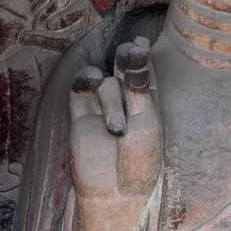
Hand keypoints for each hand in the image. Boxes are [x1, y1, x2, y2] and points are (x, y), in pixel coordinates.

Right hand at [69, 37, 159, 206]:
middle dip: (127, 58)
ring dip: (112, 101)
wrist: (113, 191)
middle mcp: (127, 101)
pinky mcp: (81, 114)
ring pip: (105, 82)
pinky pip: (80, 88)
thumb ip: (138, 88)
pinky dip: (85, 80)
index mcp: (150, 102)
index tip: (141, 40)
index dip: (143, 54)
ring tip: (117, 131)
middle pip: (125, 69)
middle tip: (130, 50)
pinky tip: (89, 82)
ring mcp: (103, 107)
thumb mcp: (146, 121)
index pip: (146, 71)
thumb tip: (135, 51)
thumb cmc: (139, 158)